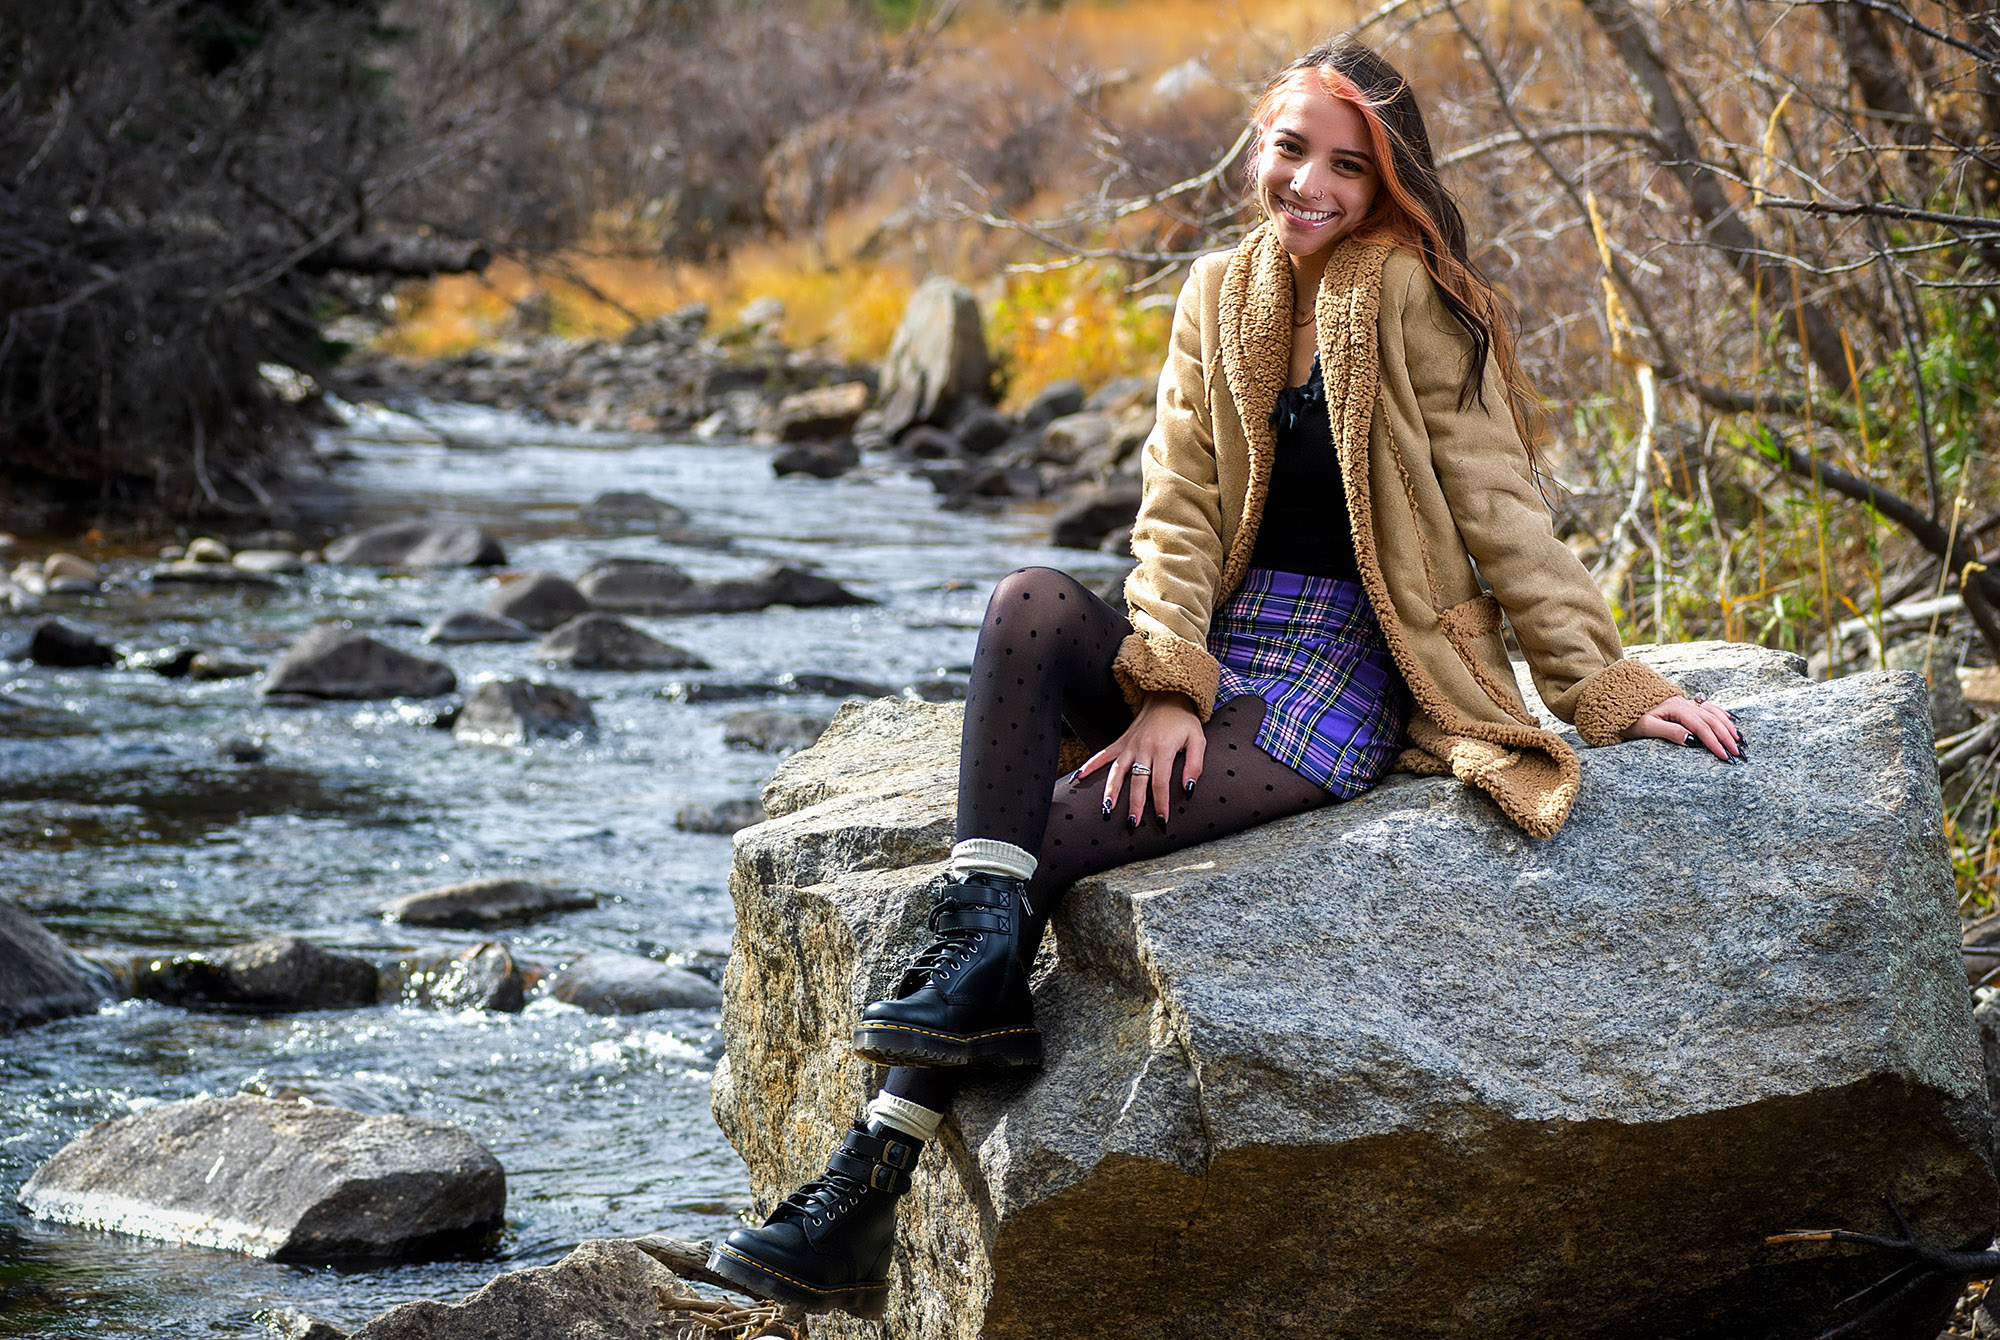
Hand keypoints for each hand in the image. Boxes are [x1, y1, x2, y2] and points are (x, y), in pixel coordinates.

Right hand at [1072, 692, 1204, 826]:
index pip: (1160, 782)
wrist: (1168, 696)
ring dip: (1111, 791)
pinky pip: (1104, 754)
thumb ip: (1195, 765)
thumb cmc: (1184, 721)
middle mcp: (1143, 748)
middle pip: (1137, 781)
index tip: (1162, 819)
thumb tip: (1188, 788)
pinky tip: (1080, 777)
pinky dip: (1091, 765)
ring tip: (1106, 809)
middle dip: (1134, 805)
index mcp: (1163, 749)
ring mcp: (1129, 745)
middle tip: (1132, 824)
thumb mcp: (1198, 740)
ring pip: (1117, 771)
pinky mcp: (1122, 741)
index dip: (1160, 803)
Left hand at [1621, 693, 1745, 761]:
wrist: (1615, 702)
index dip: (1714, 742)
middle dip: (1726, 738)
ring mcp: (1684, 702)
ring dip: (1727, 727)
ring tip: (1741, 741)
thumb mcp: (1644, 727)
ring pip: (1712, 713)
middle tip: (1739, 754)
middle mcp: (1682, 702)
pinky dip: (1720, 714)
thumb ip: (1668, 731)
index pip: (1700, 727)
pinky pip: (1707, 707)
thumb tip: (1692, 740)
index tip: (1725, 756)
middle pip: (1711, 720)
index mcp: (1674, 707)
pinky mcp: (1682, 705)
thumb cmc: (1628, 718)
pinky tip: (1731, 719)